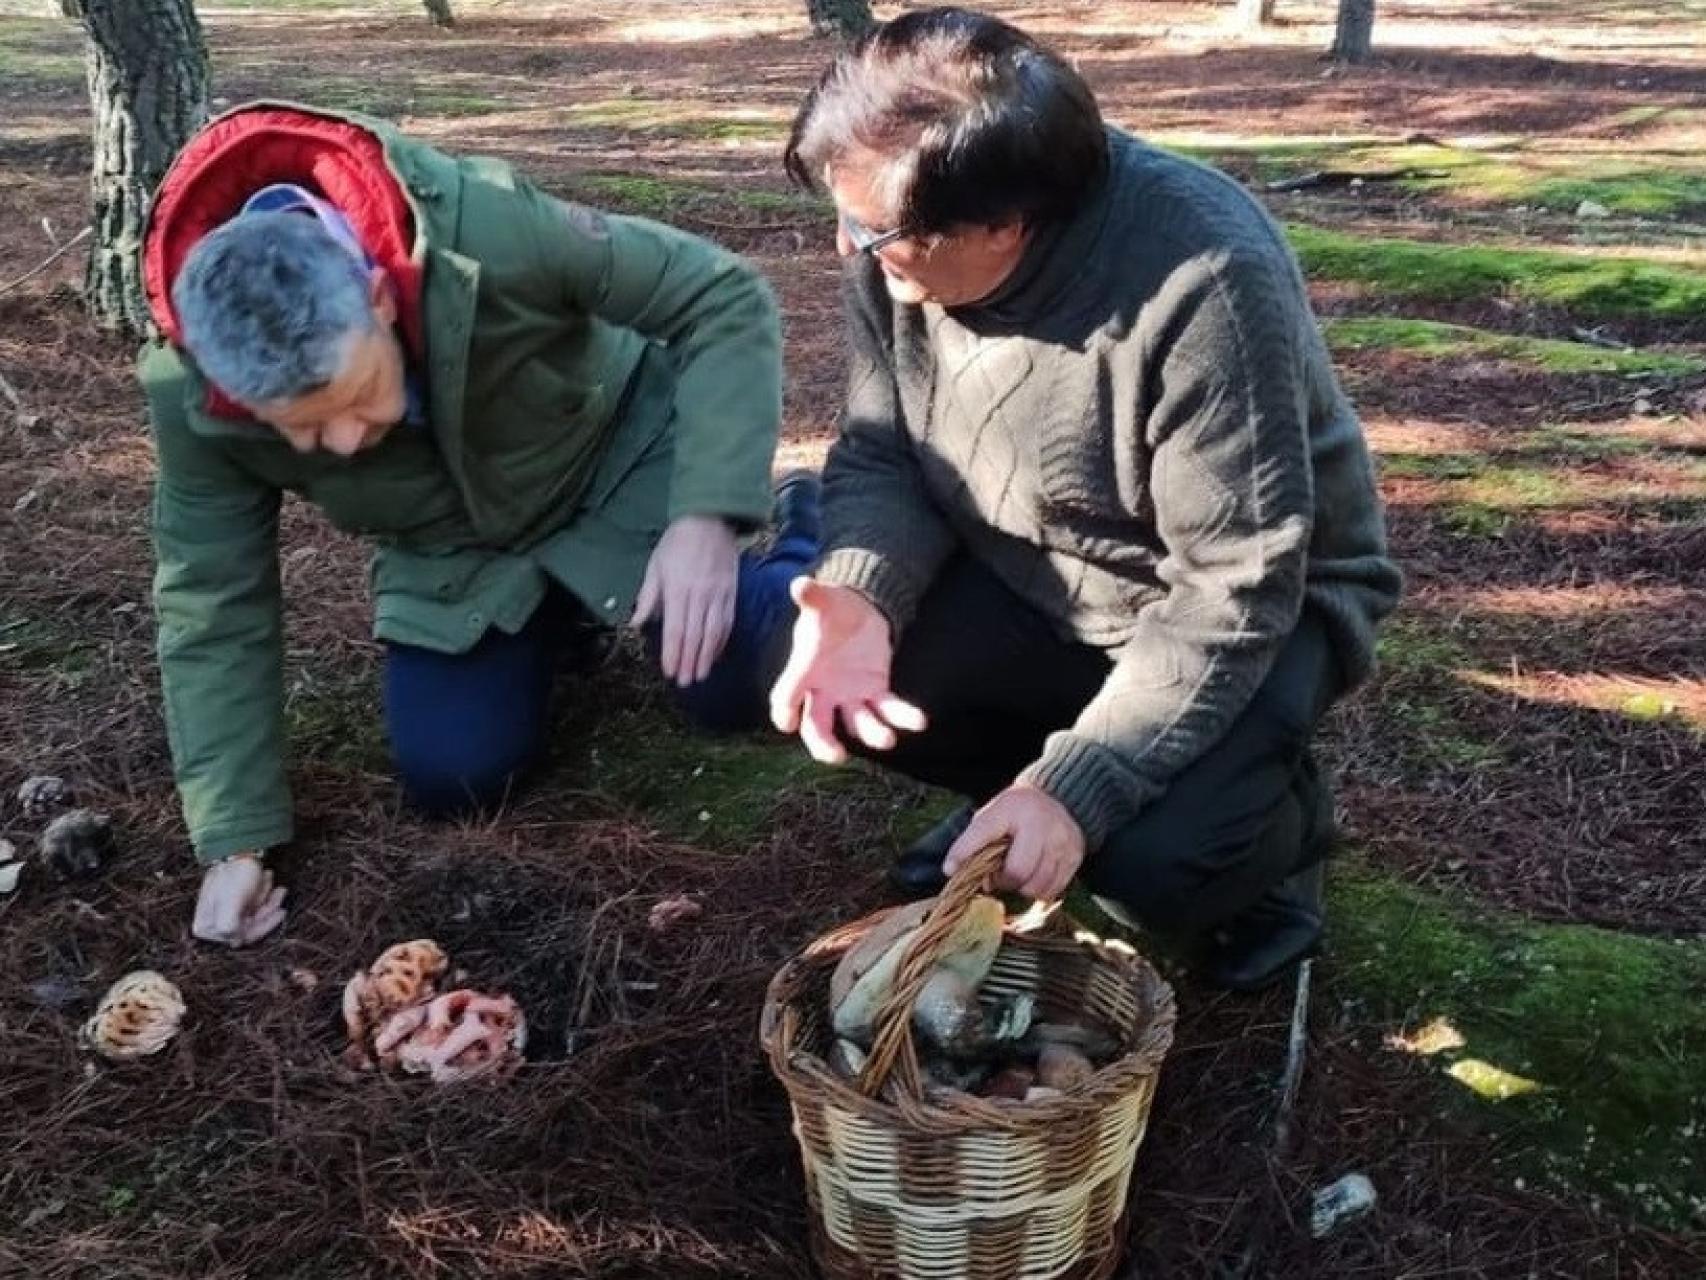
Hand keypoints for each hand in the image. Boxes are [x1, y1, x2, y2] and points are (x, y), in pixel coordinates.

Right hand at [193, 854, 286, 946]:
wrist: (236, 848)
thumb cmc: (234, 875)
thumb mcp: (231, 902)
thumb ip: (229, 925)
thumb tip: (235, 941)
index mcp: (206, 927)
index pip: (241, 938)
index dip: (261, 926)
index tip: (279, 912)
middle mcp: (213, 923)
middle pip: (250, 926)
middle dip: (267, 908)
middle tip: (280, 892)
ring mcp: (225, 912)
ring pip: (255, 915)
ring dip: (267, 898)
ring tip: (269, 879)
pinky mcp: (235, 902)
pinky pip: (256, 904)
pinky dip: (264, 892)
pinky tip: (267, 877)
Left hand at [632, 515, 738, 686]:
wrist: (710, 519)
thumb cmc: (677, 543)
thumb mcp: (655, 566)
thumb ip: (648, 597)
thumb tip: (637, 623)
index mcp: (677, 589)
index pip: (676, 629)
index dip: (673, 654)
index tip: (670, 673)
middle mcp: (699, 594)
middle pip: (695, 636)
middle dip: (689, 662)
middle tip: (685, 682)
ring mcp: (718, 594)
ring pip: (713, 632)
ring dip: (707, 657)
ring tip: (701, 675)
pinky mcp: (731, 592)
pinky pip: (727, 621)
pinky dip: (721, 641)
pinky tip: (716, 654)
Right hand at [769, 578, 925, 763]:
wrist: (856, 611)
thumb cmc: (831, 611)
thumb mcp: (822, 601)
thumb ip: (812, 596)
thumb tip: (801, 584)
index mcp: (803, 671)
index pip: (786, 696)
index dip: (784, 710)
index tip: (785, 722)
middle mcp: (823, 691)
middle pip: (817, 726)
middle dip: (823, 743)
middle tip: (835, 756)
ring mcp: (850, 695)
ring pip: (857, 724)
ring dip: (872, 734)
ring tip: (888, 739)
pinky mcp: (876, 691)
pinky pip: (888, 708)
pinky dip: (904, 716)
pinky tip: (920, 721)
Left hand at [943, 785, 1084, 901]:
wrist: (1059, 798)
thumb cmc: (1018, 811)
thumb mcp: (993, 814)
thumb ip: (975, 840)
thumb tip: (954, 871)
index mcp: (1011, 808)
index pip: (982, 833)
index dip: (963, 853)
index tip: (950, 869)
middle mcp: (1040, 824)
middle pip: (1017, 872)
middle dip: (1003, 881)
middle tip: (999, 875)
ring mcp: (1061, 841)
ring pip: (1037, 886)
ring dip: (1022, 888)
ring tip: (1018, 875)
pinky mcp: (1075, 856)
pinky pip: (1053, 890)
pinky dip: (1040, 891)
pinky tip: (1035, 877)